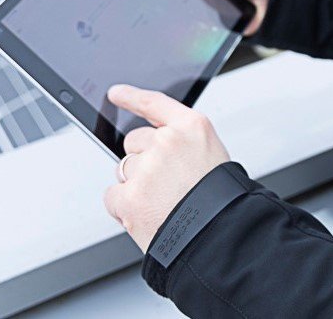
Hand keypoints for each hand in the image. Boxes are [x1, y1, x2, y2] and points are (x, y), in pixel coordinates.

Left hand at [101, 84, 231, 251]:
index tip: (116, 93)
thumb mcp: (212, 158)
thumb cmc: (219, 203)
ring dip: (135, 186)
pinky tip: (146, 215)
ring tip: (161, 203)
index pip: (155, 103)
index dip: (132, 97)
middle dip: (143, 160)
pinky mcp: (130, 195)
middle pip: (135, 142)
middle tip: (165, 184)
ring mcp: (147, 167)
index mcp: (192, 128)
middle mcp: (168, 141)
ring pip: (124, 170)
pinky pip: (113, 195)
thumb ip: (184, 145)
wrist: (218, 238)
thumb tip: (153, 145)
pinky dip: (124, 208)